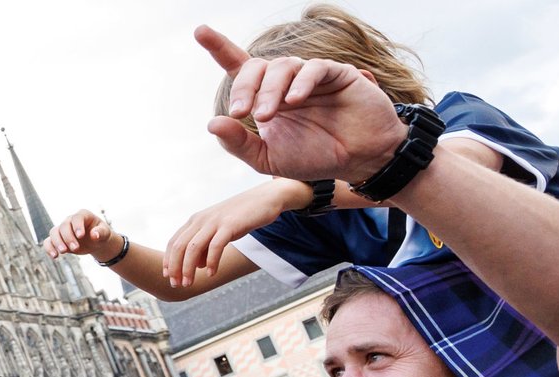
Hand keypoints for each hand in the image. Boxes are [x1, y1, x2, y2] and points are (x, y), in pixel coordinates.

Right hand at [45, 209, 121, 261]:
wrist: (95, 241)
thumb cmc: (100, 234)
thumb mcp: (105, 233)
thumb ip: (101, 232)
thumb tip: (94, 235)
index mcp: (82, 215)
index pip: (76, 218)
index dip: (77, 226)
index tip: (81, 236)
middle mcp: (70, 220)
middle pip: (64, 226)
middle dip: (68, 238)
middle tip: (76, 249)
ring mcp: (62, 229)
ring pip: (54, 232)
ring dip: (57, 242)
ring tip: (63, 252)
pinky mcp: (58, 239)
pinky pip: (48, 241)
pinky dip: (49, 248)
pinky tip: (54, 256)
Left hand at [164, 180, 305, 286]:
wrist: (266, 199)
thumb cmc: (241, 217)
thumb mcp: (219, 231)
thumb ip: (207, 246)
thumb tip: (198, 265)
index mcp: (195, 220)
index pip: (174, 242)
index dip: (168, 260)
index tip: (168, 277)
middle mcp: (201, 220)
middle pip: (179, 247)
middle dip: (175, 268)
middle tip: (177, 285)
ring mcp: (215, 221)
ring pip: (193, 248)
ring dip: (188, 268)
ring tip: (189, 283)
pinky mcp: (230, 225)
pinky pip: (215, 246)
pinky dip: (211, 262)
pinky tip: (211, 274)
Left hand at [195, 25, 408, 183]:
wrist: (358, 162)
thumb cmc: (315, 157)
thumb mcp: (268, 159)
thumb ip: (239, 144)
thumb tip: (212, 123)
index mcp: (266, 98)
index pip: (239, 68)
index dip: (220, 48)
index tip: (200, 31)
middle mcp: (285, 83)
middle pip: (256, 66)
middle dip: (244, 87)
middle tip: (242, 112)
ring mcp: (310, 76)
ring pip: (282, 66)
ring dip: (269, 90)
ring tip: (266, 115)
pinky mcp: (337, 74)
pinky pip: (314, 68)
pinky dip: (301, 82)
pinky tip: (294, 100)